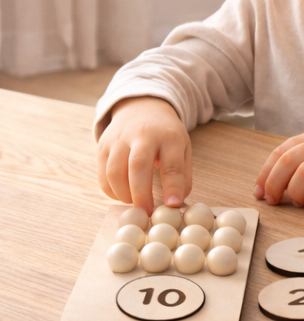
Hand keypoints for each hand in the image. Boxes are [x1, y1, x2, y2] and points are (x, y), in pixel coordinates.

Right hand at [96, 96, 191, 214]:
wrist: (142, 108)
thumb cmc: (165, 135)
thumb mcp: (183, 147)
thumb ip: (182, 173)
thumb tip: (176, 202)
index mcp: (169, 136)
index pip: (172, 163)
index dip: (172, 186)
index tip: (173, 205)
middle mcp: (142, 135)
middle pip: (137, 165)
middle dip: (141, 193)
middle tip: (145, 213)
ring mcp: (119, 140)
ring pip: (114, 171)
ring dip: (123, 193)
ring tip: (134, 204)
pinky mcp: (102, 146)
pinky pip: (102, 174)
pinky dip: (111, 190)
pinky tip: (122, 195)